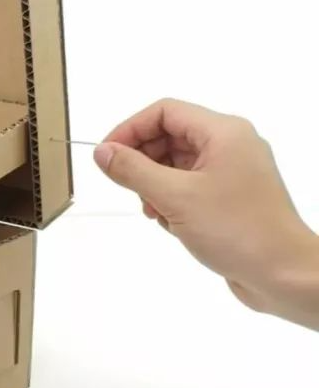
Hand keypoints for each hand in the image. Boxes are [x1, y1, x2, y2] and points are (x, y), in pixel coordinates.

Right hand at [96, 98, 318, 328]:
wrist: (285, 275)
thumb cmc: (236, 230)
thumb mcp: (174, 197)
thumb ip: (132, 170)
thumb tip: (102, 152)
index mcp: (223, 132)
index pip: (164, 112)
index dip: (130, 129)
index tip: (107, 156)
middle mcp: (230, 145)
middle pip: (169, 136)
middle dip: (143, 161)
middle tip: (129, 188)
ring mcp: (232, 171)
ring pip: (176, 163)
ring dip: (155, 185)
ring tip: (155, 212)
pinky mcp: (231, 196)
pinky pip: (189, 185)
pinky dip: (172, 200)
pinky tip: (171, 223)